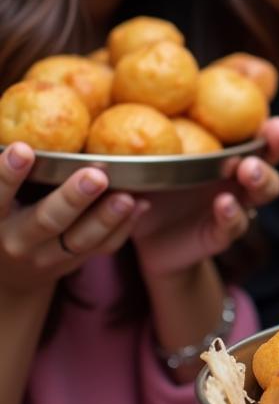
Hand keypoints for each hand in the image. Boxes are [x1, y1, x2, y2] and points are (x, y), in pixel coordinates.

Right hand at [0, 142, 146, 295]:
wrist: (10, 274)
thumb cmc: (4, 216)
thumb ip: (7, 170)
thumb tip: (24, 129)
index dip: (7, 174)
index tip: (23, 148)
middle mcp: (19, 240)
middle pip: (47, 220)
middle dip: (73, 198)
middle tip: (96, 176)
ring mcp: (48, 256)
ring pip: (80, 240)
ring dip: (106, 217)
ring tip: (127, 197)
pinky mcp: (74, 263)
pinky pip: (102, 247)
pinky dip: (124, 227)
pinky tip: (141, 204)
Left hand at [131, 117, 278, 278]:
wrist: (144, 238)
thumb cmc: (151, 186)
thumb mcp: (150, 158)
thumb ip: (153, 133)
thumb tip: (126, 83)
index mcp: (227, 153)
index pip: (259, 134)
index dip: (272, 126)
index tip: (275, 118)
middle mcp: (238, 177)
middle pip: (272, 159)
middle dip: (276, 146)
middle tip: (271, 134)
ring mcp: (236, 204)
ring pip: (265, 191)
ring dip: (262, 178)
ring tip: (247, 170)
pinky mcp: (222, 233)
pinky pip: (234, 224)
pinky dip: (232, 213)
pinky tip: (223, 203)